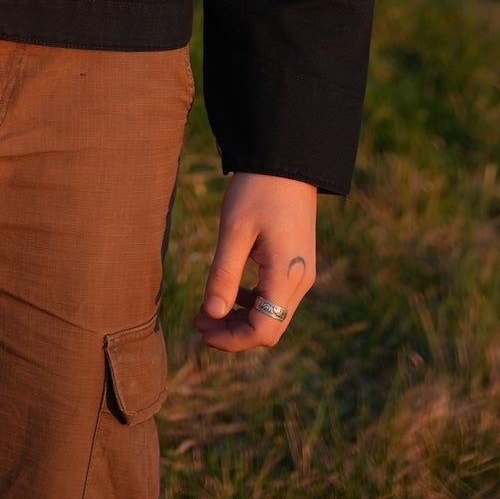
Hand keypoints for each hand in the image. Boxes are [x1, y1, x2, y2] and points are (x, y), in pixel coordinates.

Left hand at [195, 171, 316, 351]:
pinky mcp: (296, 262)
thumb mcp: (235, 230)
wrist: (286, 159)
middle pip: (269, 328)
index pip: (263, 330)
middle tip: (198, 319)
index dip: (231, 339)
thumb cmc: (258, 189)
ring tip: (208, 308)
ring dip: (241, 317)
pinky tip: (230, 290)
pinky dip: (252, 301)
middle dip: (233, 331)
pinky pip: (275, 296)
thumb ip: (223, 275)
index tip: (200, 327)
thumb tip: (212, 314)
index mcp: (287, 276)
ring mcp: (301, 272)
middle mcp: (300, 281)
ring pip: (272, 314)